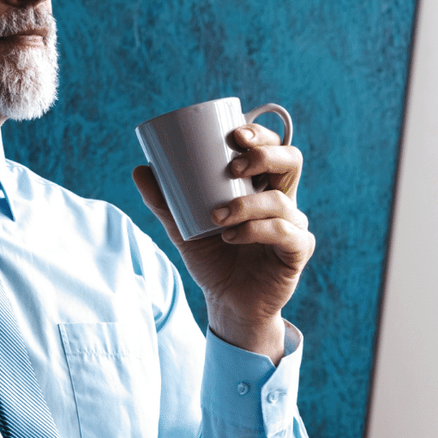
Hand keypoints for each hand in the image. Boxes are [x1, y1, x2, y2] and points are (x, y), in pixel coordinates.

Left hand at [133, 121, 312, 361]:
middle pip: (292, 160)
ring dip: (247, 205)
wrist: (227, 303)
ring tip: (216, 217)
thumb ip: (165, 202)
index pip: (273, 147)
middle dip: (264, 155)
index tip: (234, 134)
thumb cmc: (213, 260)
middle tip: (232, 167)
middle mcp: (283, 200)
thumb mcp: (183, 228)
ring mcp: (294, 225)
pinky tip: (232, 236)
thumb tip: (140, 169)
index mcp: (261, 186)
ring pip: (282, 200)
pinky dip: (257, 230)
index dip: (261, 134)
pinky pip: (285, 233)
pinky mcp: (297, 251)